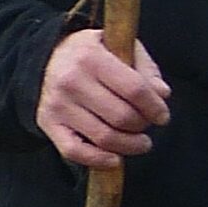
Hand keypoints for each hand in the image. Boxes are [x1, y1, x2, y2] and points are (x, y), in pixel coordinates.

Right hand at [36, 28, 170, 168]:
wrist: (44, 59)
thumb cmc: (91, 54)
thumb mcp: (119, 46)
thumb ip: (145, 68)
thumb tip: (162, 94)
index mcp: (92, 57)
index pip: (134, 89)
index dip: (155, 107)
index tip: (162, 116)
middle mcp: (72, 80)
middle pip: (122, 117)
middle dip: (142, 126)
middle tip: (146, 125)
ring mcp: (59, 104)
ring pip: (104, 137)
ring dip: (129, 146)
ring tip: (139, 142)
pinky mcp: (48, 123)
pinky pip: (75, 151)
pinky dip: (99, 160)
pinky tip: (115, 159)